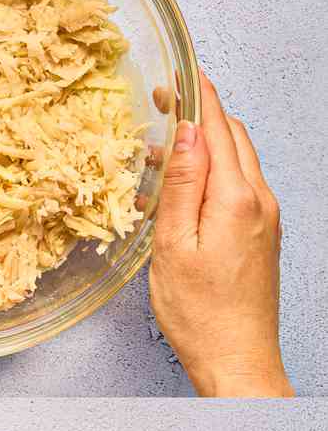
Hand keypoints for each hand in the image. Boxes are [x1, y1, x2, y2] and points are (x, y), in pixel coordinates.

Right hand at [149, 74, 292, 396]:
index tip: (178, 73)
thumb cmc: (199, 313)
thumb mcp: (174, 245)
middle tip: (164, 102)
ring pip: (238, 160)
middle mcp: (260, 201)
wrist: (237, 358)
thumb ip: (183, 185)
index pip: (220, 128)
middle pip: (234, 138)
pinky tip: (185, 186)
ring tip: (165, 145)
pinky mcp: (262, 234)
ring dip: (207, 143)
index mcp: (236, 199)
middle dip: (202, 113)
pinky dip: (213, 171)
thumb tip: (189, 133)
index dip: (198, 96)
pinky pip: (239, 186)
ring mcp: (266, 218)